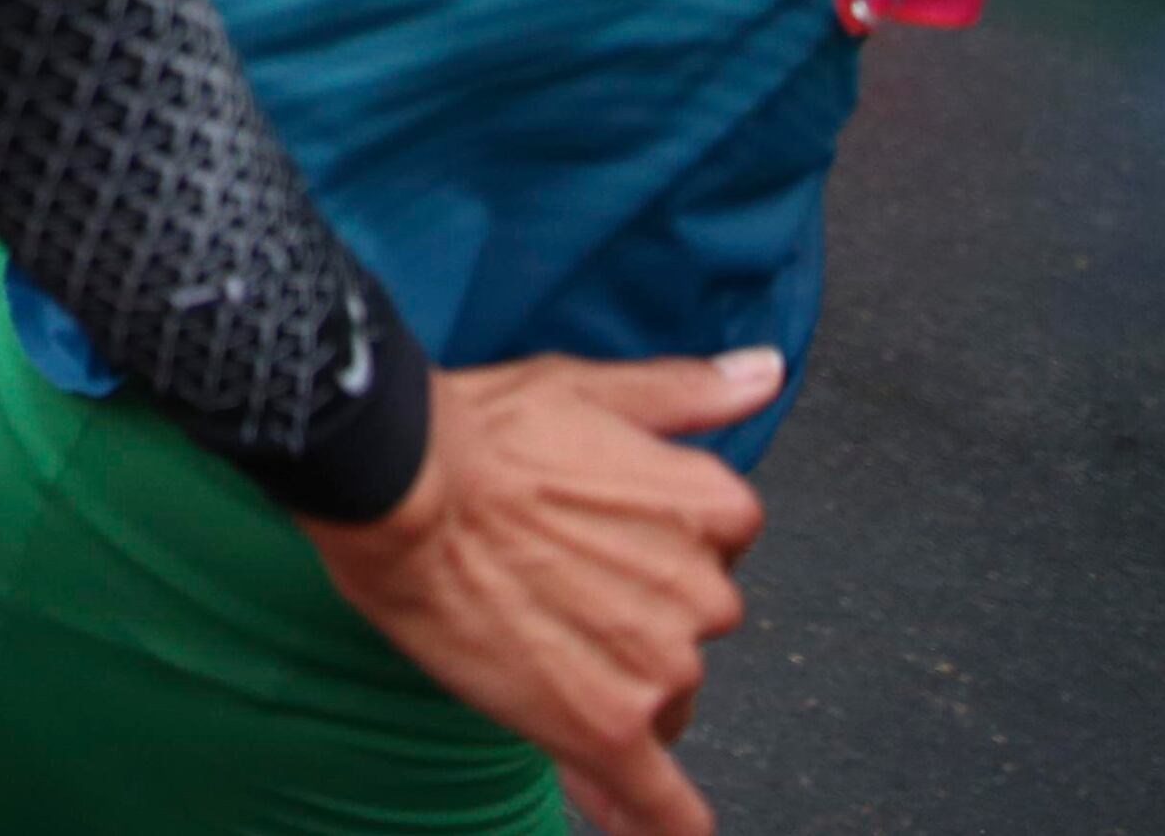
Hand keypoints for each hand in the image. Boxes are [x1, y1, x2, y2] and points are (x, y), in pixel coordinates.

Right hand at [300, 349, 776, 835]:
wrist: (402, 483)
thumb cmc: (481, 431)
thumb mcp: (591, 387)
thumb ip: (688, 392)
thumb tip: (762, 375)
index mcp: (712, 508)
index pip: (713, 553)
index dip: (650, 553)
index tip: (599, 547)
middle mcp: (705, 592)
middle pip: (688, 633)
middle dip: (632, 625)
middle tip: (548, 592)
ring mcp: (659, 666)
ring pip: (663, 704)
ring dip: (614, 690)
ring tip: (533, 653)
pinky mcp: (605, 726)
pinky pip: (656, 798)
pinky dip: (660, 821)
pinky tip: (655, 829)